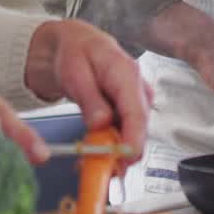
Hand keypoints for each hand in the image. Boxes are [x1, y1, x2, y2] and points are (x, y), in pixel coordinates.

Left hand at [24, 20, 150, 161]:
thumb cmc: (75, 53)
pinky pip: (125, 132)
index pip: (137, 112)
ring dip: (114, 150)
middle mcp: (138, 88)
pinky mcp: (131, 110)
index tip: (126, 158)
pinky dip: (111, 144)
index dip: (134, 139)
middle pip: (139, 127)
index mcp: (126, 73)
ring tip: (88, 160)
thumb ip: (89, 99)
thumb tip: (102, 124)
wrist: (75, 44)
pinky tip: (95, 150)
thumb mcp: (74, 72)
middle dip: (121, 151)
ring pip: (133, 133)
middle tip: (98, 169)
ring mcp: (136, 100)